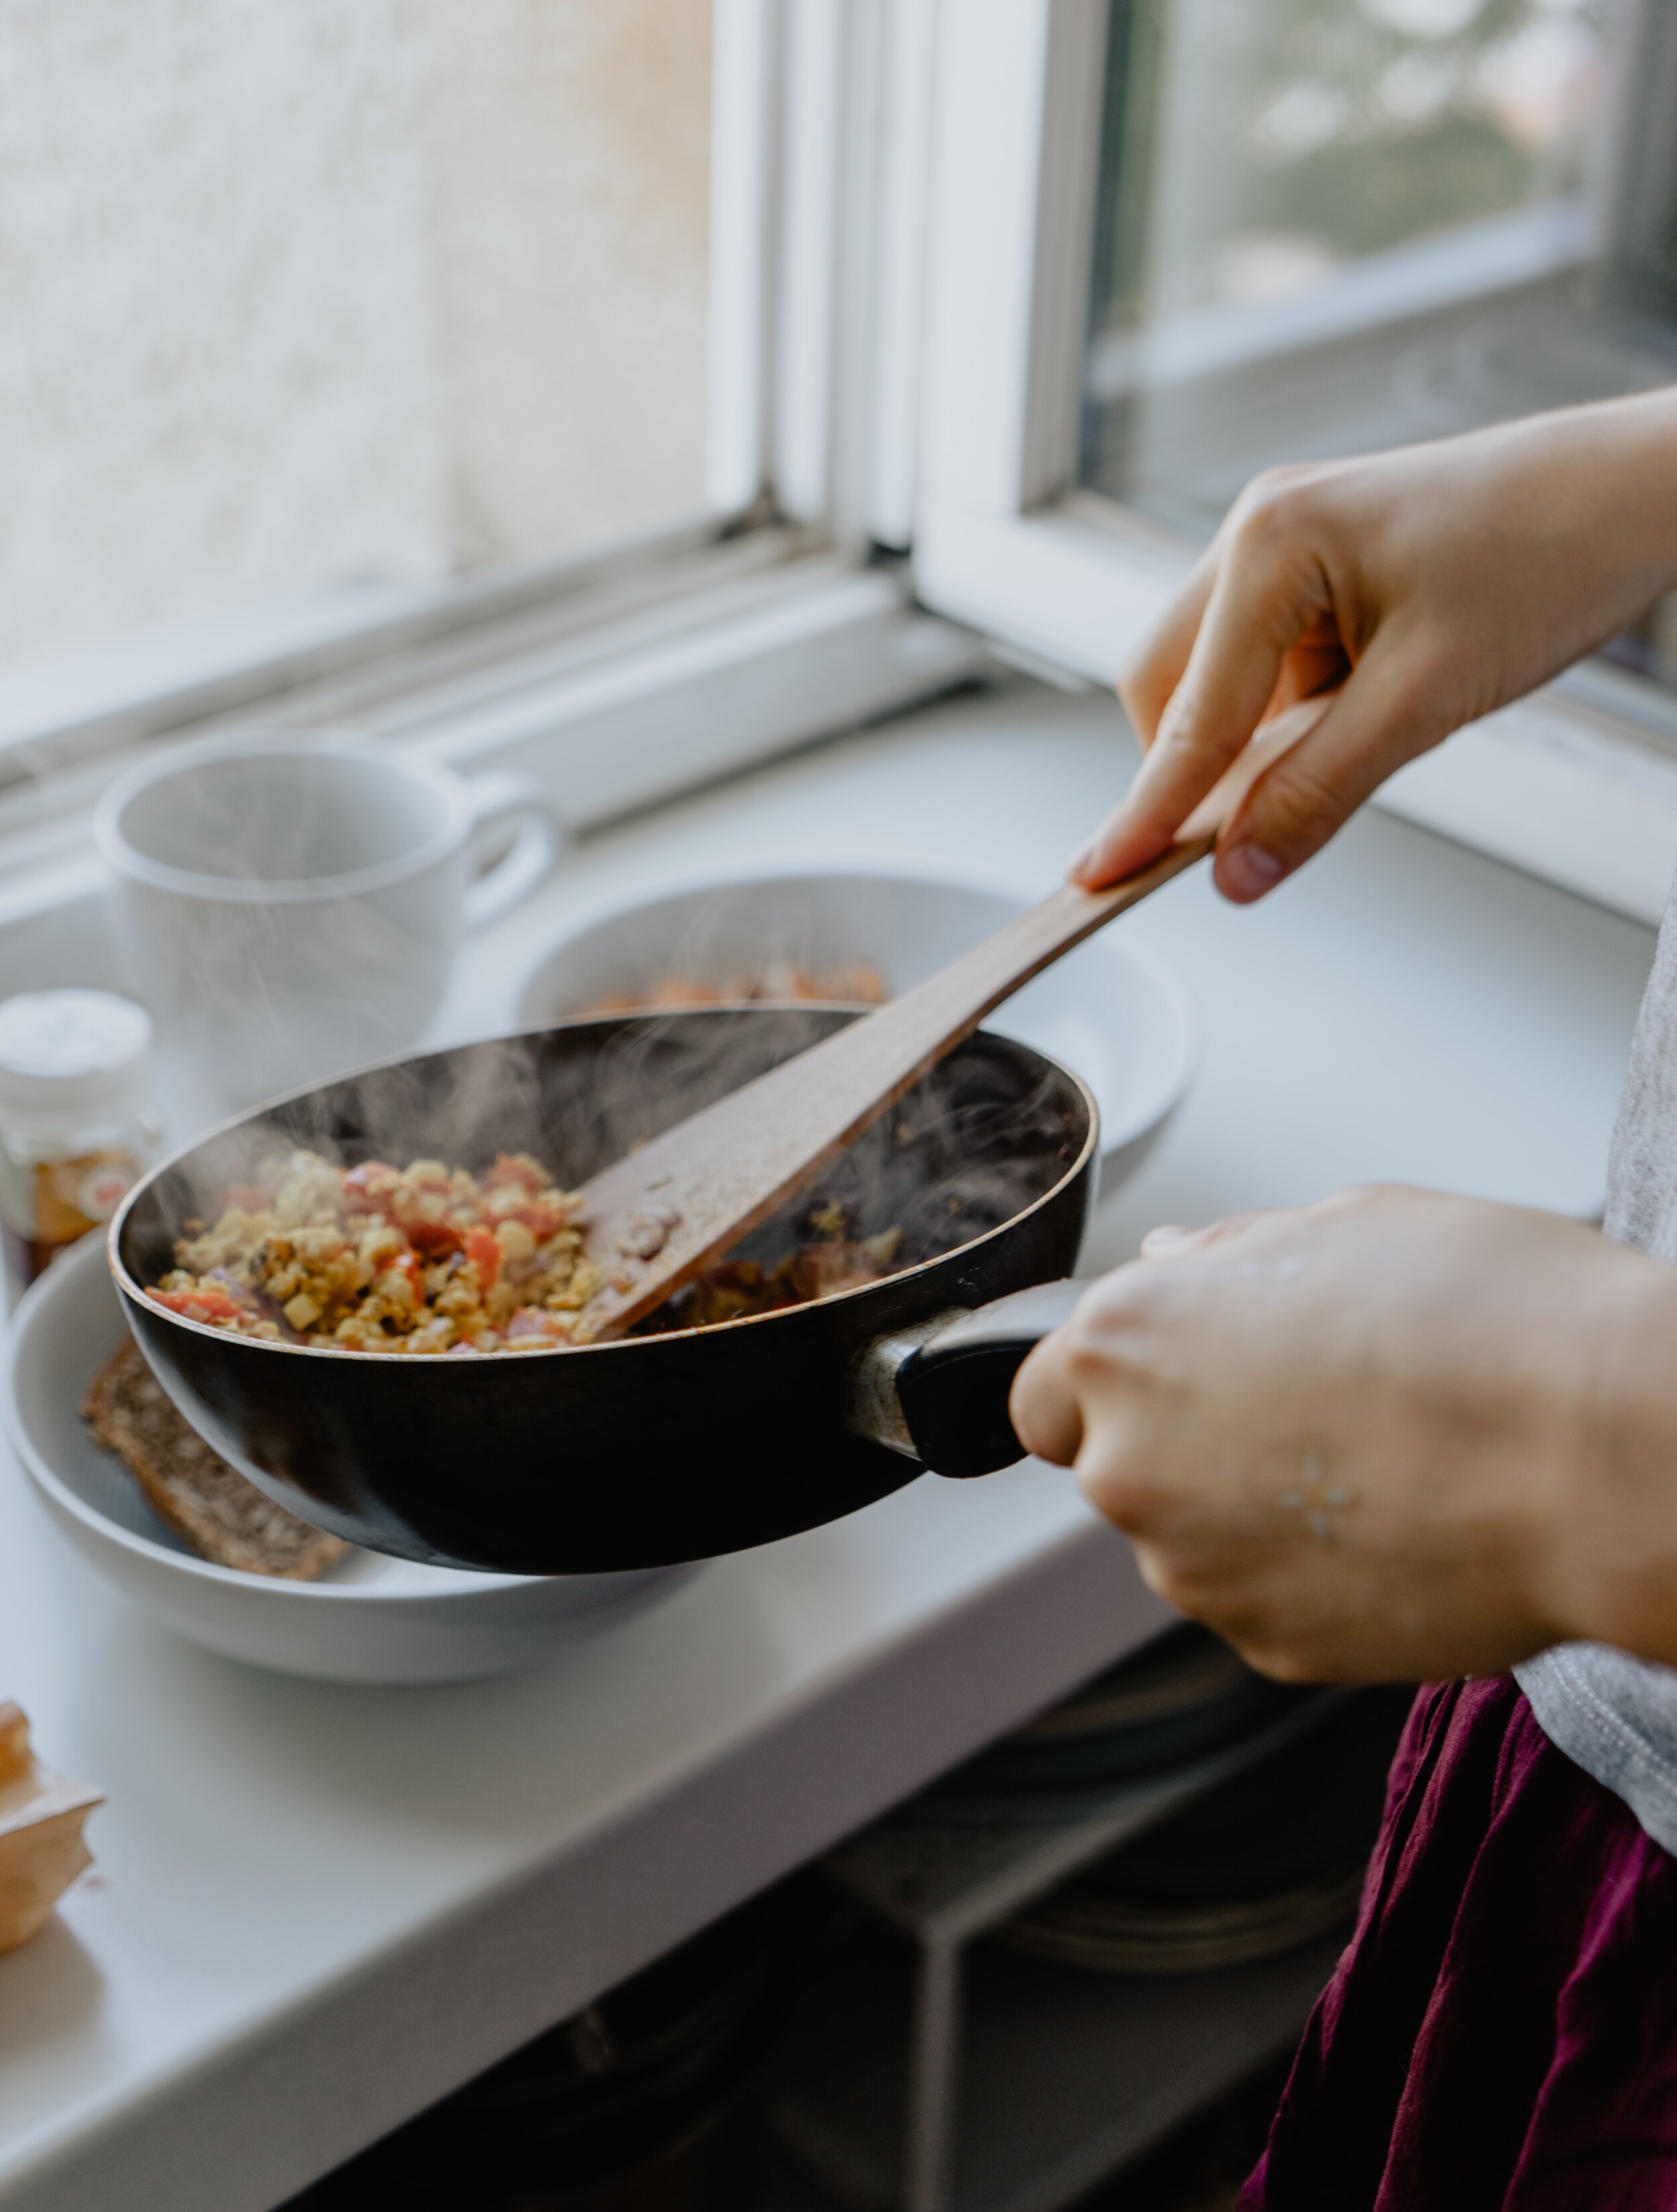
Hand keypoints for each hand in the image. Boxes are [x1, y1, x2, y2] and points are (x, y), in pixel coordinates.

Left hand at [1010, 1187, 1676, 1682]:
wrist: (1598, 1453)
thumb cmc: (1487, 1317)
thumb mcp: (1346, 1223)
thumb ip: (1232, 1256)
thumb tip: (1179, 1264)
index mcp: (1126, 1343)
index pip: (1042, 1393)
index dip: (1109, 1384)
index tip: (1174, 1376)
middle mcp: (1131, 1465)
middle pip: (1120, 1467)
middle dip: (1190, 1442)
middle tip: (1314, 1405)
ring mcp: (1196, 1571)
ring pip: (1194, 1541)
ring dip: (1253, 1513)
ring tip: (1380, 1461)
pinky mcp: (1270, 1648)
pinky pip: (1265, 1602)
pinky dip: (1313, 1575)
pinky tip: (1402, 1523)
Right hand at [1070, 391, 1676, 903]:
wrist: (1640, 490)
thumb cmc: (1552, 552)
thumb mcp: (1428, 700)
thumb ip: (1319, 791)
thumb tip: (1239, 868)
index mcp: (1270, 542)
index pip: (1186, 715)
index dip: (1146, 811)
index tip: (1098, 877)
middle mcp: (1259, 530)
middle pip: (1167, 687)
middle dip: (1193, 769)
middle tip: (1230, 842)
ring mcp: (1287, 542)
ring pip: (1216, 679)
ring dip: (1255, 741)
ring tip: (1357, 746)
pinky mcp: (1321, 565)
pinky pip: (1269, 664)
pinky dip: (1295, 715)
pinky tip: (1365, 716)